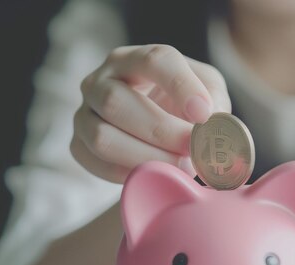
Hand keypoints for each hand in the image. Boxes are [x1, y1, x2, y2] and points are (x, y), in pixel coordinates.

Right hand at [71, 45, 230, 182]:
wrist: (157, 130)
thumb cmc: (184, 106)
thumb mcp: (208, 93)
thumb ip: (215, 103)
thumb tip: (214, 122)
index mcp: (135, 59)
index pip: (154, 61)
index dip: (181, 87)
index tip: (205, 115)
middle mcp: (101, 80)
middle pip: (117, 101)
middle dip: (161, 131)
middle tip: (194, 150)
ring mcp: (84, 113)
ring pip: (102, 137)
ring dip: (146, 157)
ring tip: (181, 167)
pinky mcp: (78, 144)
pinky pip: (95, 162)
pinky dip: (128, 174)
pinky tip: (156, 176)